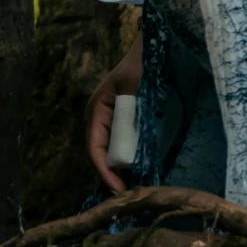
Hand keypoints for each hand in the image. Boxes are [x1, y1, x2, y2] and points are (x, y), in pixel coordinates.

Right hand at [85, 35, 142, 196]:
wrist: (152, 49)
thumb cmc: (141, 63)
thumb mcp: (133, 83)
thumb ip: (129, 109)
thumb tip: (128, 141)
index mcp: (97, 110)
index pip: (95, 147)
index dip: (104, 171)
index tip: (118, 189)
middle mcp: (100, 118)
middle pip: (102, 154)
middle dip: (112, 176)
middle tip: (128, 197)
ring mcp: (113, 121)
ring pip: (113, 153)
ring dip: (121, 171)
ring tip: (134, 190)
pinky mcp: (126, 123)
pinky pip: (124, 145)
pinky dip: (129, 160)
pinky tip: (139, 173)